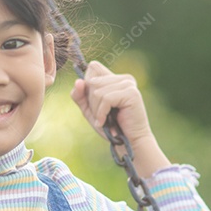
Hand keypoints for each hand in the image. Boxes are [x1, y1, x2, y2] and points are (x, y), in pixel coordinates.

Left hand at [70, 61, 170, 176]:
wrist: (129, 143)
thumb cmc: (112, 127)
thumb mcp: (90, 110)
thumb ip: (80, 96)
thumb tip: (78, 82)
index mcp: (116, 79)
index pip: (93, 68)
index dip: (87, 85)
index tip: (94, 104)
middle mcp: (124, 78)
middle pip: (92, 81)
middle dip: (91, 102)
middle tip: (102, 116)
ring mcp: (129, 84)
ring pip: (97, 91)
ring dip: (97, 110)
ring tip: (105, 120)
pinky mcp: (131, 93)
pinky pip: (106, 98)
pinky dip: (101, 113)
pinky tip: (105, 122)